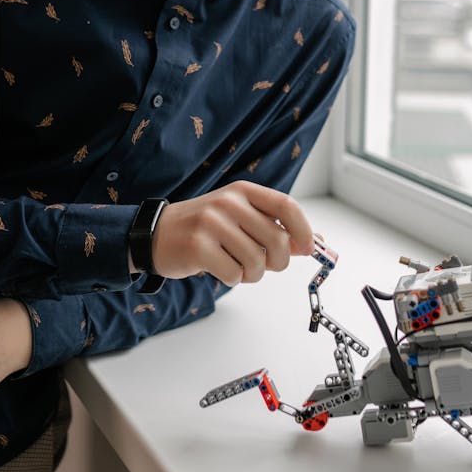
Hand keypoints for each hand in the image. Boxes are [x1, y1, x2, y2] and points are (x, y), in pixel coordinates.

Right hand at [151, 180, 313, 285]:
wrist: (156, 234)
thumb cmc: (205, 228)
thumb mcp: (240, 218)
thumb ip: (275, 228)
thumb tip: (316, 243)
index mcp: (243, 191)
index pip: (286, 206)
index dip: (304, 230)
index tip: (309, 247)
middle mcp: (229, 202)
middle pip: (276, 241)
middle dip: (277, 263)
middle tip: (264, 266)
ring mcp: (211, 222)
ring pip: (257, 263)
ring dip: (252, 274)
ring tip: (237, 267)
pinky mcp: (197, 246)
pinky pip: (234, 275)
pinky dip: (232, 279)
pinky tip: (218, 268)